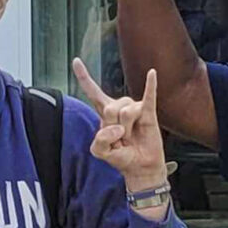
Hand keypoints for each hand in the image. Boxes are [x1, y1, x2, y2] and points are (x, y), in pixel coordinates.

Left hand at [73, 58, 167, 195]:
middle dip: (113, 127)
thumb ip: (99, 140)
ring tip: (131, 138)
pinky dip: (150, 85)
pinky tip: (151, 73)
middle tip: (121, 140)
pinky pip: (149, 96)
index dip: (84, 77)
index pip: (93, 92)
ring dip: (127, 130)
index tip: (76, 60)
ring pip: (126, 111)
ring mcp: (135, 108)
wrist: (140, 167)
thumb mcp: (100, 152)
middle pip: (109, 108)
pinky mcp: (149, 113)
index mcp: (105, 112)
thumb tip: (117, 127)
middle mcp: (119, 106)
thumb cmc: (121, 157)